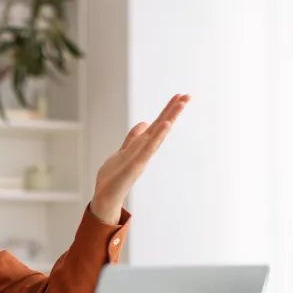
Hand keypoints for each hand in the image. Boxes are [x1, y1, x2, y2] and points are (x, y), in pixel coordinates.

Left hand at [90, 93, 189, 223]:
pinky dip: (158, 136)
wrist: (105, 197)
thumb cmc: (113, 177)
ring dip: (170, 118)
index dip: (167, 111)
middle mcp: (145, 150)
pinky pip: (149, 148)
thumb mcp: (122, 151)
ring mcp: (142, 157)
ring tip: (181, 103)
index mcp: (141, 146)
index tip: (179, 96)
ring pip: (158, 135)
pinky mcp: (136, 165)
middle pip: (161, 127)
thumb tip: (143, 123)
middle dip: (173, 111)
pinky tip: (166, 124)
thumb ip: (133, 139)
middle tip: (187, 95)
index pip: (157, 125)